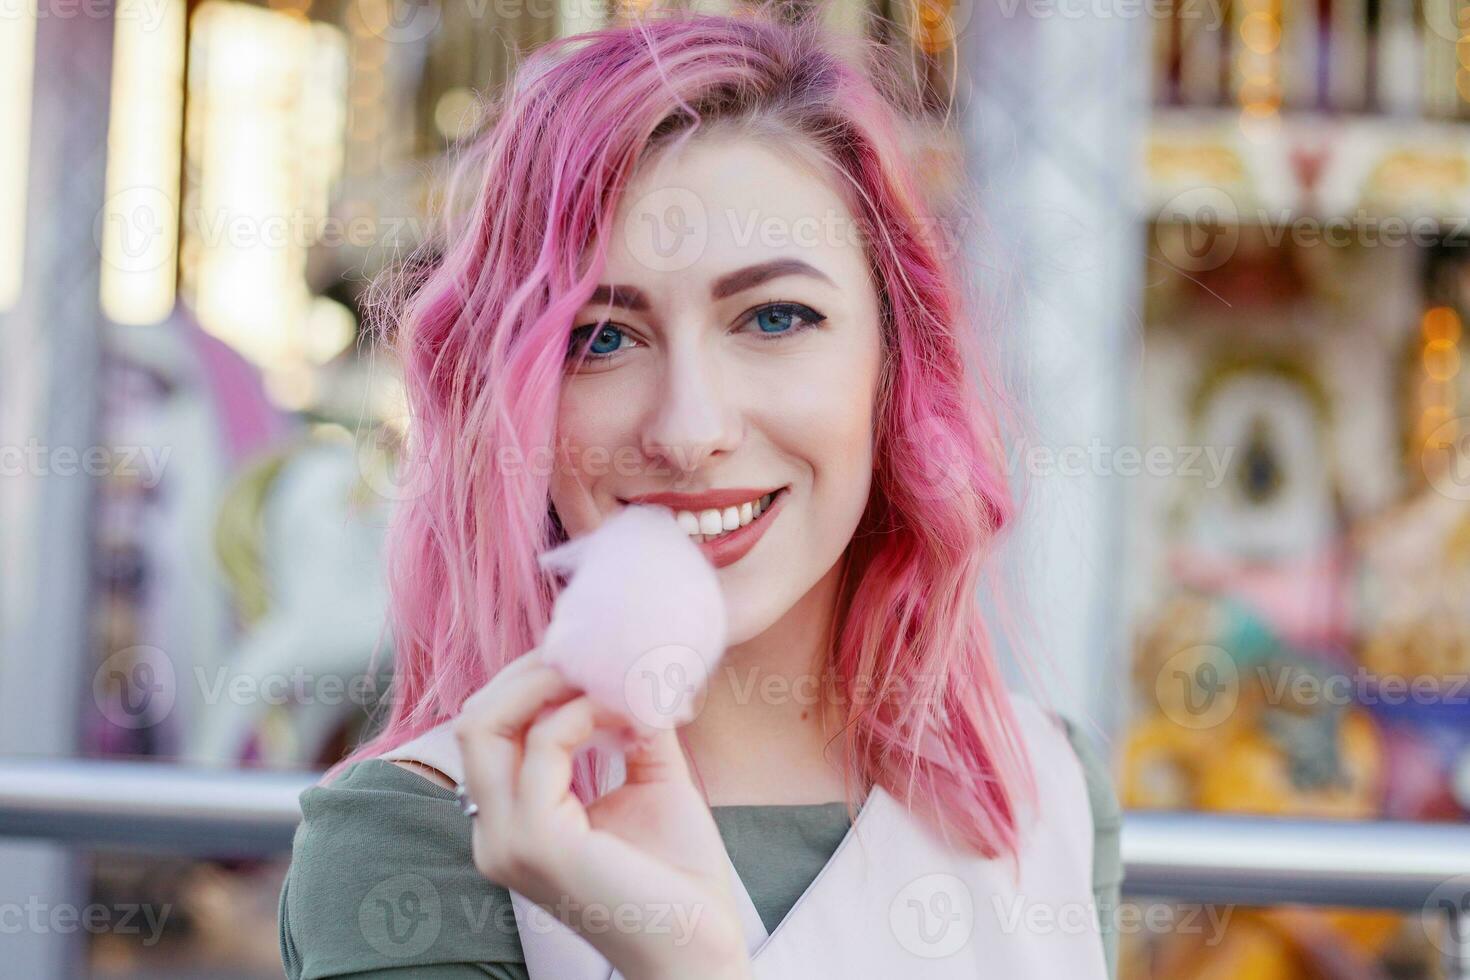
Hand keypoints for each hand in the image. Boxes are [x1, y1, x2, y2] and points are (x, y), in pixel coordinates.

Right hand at [453, 650, 752, 979]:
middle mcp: (493, 834)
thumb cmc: (678, 874)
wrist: (702, 944)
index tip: (588, 656)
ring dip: (549, 684)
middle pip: (473, 718)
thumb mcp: (650, 779)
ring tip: (606, 676)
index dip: (530, 681)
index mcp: (510, 823)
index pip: (487, 730)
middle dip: (529, 672)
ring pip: (485, 724)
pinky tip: (625, 715)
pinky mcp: (538, 843)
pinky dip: (581, 714)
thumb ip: (632, 726)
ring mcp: (507, 841)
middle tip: (589, 653)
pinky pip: (542, 747)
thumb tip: (634, 667)